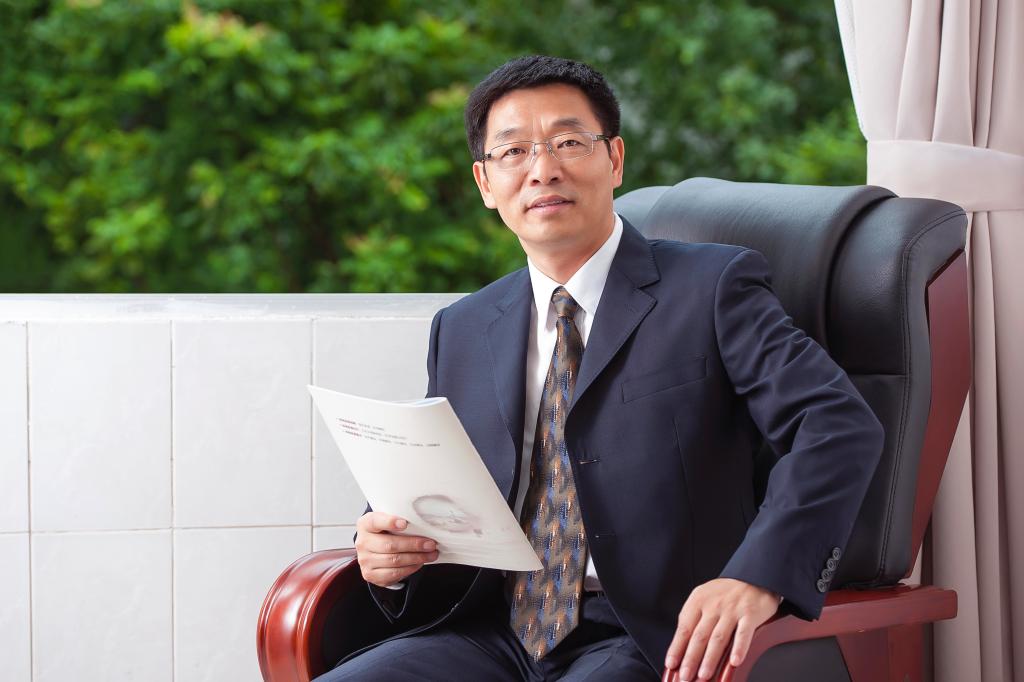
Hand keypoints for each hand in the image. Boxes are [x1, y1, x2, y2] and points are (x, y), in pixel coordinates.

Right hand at [354, 512, 438, 587]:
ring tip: (431, 554)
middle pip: (390, 545)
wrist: (374, 550)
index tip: (405, 523)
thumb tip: (424, 523)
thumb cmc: (385, 532)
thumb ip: (399, 518)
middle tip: (431, 544)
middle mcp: (362, 542)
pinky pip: (394, 573)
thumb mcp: (387, 521)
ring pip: (394, 560)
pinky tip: (420, 563)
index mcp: (365, 524)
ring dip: (417, 558)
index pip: (375, 521)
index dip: (389, 522)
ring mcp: (365, 560)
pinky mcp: (371, 575)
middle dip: (414, 545)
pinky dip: (410, 568)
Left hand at [664, 578, 780, 680]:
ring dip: (710, 658)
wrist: (754, 576)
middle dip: (690, 658)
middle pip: (699, 636)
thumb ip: (695, 619)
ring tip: (704, 674)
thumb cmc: (727, 592)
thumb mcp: (705, 598)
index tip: (671, 664)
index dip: (676, 647)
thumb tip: (683, 647)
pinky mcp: (750, 614)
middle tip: (685, 676)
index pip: (684, 628)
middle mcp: (714, 605)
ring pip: (718, 638)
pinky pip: (744, 633)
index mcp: (698, 601)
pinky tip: (735, 662)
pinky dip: (739, 648)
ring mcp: (732, 610)